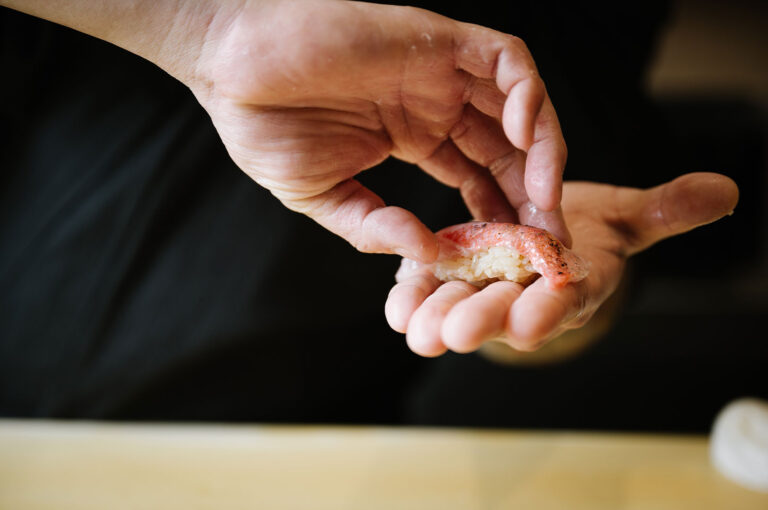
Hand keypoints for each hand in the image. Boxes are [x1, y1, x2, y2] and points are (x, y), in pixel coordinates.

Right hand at [192, 0, 568, 259]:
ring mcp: (440, 71)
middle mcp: (437, 103)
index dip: (505, 215)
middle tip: (547, 239)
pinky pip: (505, 59)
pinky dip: (527, 93)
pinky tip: (522, 135)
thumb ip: (373, 226)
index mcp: (415, 136)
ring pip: (520, 104)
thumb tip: (427, 254)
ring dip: (543, 150)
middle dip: (535, 193)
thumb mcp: (323, 195)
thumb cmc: (264, 125)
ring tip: (544, 199)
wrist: (229, 66)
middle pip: (509, 148)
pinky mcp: (437, 39)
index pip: (479, 179)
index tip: (519, 255)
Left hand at [385, 172, 738, 356]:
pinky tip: (397, 305)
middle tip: (458, 333)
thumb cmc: (583, 233)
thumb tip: (726, 190)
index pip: (562, 298)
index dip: (549, 310)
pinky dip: (411, 297)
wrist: (538, 235)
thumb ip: (665, 210)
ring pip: (459, 305)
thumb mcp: (623, 219)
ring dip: (438, 318)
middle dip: (483, 320)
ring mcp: (480, 288)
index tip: (533, 321)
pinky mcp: (445, 276)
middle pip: (504, 309)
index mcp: (567, 281)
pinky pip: (426, 289)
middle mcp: (521, 293)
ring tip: (419, 330)